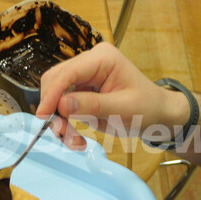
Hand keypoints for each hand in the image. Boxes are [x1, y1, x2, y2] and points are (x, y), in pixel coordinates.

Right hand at [37, 42, 184, 149]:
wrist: (156, 115)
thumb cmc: (147, 108)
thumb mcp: (123, 109)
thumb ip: (92, 105)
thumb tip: (62, 105)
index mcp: (102, 58)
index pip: (68, 72)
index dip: (52, 94)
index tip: (43, 116)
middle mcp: (89, 62)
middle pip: (55, 81)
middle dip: (53, 109)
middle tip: (61, 134)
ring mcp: (83, 76)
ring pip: (54, 96)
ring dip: (58, 120)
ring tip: (73, 141)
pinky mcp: (79, 91)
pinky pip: (61, 106)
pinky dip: (63, 124)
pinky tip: (75, 139)